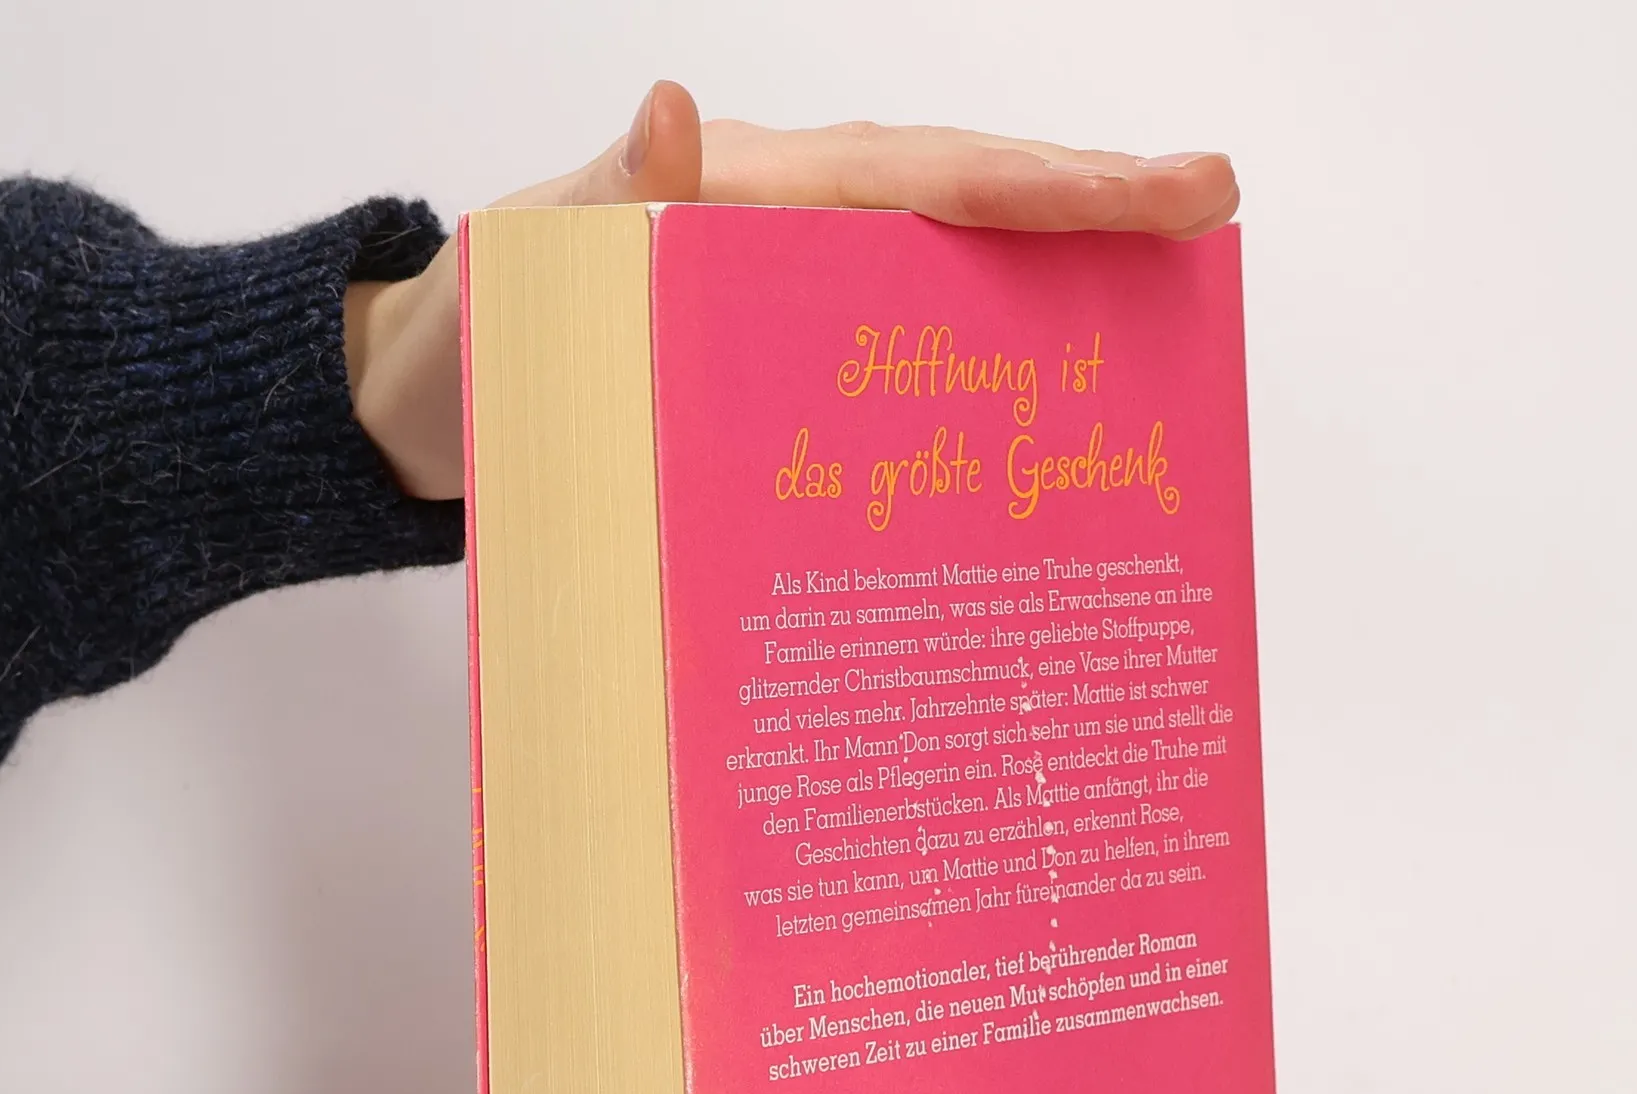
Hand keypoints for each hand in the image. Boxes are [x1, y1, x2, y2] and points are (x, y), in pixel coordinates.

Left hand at [345, 81, 1239, 499]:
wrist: (428, 412)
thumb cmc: (480, 334)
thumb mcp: (533, 262)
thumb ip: (612, 199)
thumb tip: (678, 113)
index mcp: (763, 199)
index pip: (939, 180)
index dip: (1061, 185)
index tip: (1177, 189)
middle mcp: (798, 241)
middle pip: (972, 214)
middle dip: (1094, 216)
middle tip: (1209, 220)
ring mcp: (794, 308)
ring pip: (949, 284)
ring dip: (1052, 296)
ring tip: (1162, 322)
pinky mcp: (780, 375)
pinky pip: (896, 363)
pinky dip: (969, 381)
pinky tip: (1024, 439)